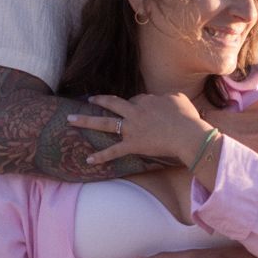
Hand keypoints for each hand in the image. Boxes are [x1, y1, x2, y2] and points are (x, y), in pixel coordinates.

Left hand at [68, 92, 206, 167]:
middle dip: (99, 101)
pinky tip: (89, 160)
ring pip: (104, 122)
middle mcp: (135, 111)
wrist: (187, 134)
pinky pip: (114, 151)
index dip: (136, 105)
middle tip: (89, 99)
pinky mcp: (132, 144)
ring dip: (86, 120)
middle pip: (112, 103)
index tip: (138, 110)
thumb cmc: (187, 118)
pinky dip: (101, 156)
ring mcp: (131, 128)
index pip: (136, 100)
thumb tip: (168, 98)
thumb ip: (170, 97)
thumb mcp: (180, 99)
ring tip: (71, 119)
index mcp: (147, 100)